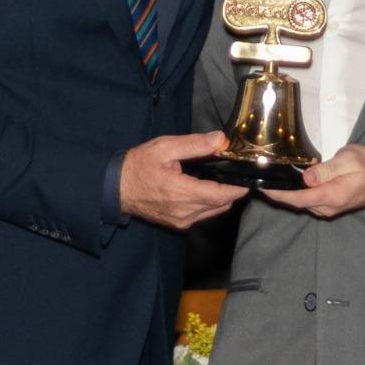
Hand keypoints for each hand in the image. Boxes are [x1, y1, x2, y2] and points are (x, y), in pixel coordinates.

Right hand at [119, 131, 246, 229]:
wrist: (116, 188)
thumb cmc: (139, 165)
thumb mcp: (165, 147)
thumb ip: (195, 144)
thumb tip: (220, 140)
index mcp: (183, 193)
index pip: (222, 195)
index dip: (239, 186)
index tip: (248, 175)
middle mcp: (185, 212)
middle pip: (222, 204)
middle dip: (232, 189)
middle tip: (235, 171)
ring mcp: (182, 221)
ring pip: (214, 211)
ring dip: (222, 197)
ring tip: (221, 177)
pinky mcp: (178, 224)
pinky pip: (203, 215)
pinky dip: (210, 203)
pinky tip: (205, 187)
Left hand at [260, 144, 364, 218]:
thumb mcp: (350, 160)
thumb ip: (327, 169)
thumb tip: (306, 178)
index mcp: (332, 195)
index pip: (298, 197)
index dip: (278, 193)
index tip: (261, 185)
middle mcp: (326, 207)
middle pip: (295, 201)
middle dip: (277, 191)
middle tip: (260, 176)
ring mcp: (326, 208)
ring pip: (299, 201)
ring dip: (286, 190)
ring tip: (271, 174)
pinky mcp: (326, 205)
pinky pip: (306, 200)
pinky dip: (295, 191)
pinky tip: (290, 178)